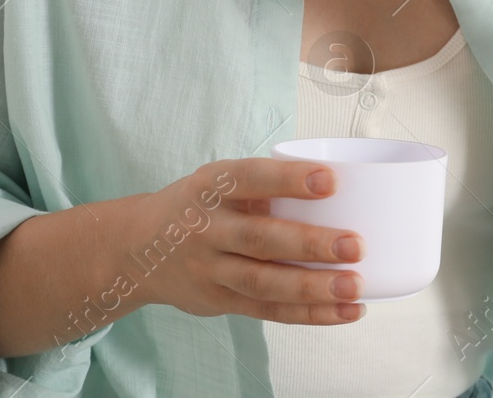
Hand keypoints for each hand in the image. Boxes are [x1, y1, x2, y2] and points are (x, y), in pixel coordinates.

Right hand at [129, 157, 368, 324]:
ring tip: (354, 287)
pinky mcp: (221, 301)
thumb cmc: (202, 205)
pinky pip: (268, 311)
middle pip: (260, 238)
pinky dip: (310, 313)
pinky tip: (346, 311)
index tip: (330, 181)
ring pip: (264, 282)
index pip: (251, 178)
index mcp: (212, 187)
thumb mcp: (221, 181)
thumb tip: (347, 187)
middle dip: (309, 243)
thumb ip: (268, 186)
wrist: (137, 247)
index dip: (289, 180)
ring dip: (313, 288)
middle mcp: (208, 228)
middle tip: (355, 245)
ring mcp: (211, 269)